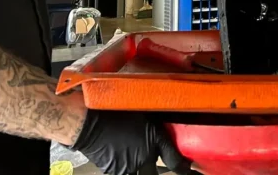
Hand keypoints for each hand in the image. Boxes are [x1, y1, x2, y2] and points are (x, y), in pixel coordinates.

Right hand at [72, 109, 191, 174]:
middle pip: (155, 174)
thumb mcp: (140, 112)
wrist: (89, 122)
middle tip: (156, 167)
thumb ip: (153, 124)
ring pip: (139, 174)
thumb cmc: (112, 109)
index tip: (188, 170)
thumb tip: (162, 127)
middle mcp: (144, 156)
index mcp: (154, 139)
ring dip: (139, 169)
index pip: (175, 160)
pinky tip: (118, 153)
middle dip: (156, 172)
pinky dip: (124, 166)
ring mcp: (129, 166)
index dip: (184, 169)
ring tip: (129, 152)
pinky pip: (123, 171)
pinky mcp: (114, 171)